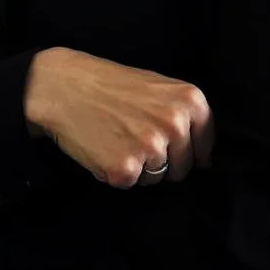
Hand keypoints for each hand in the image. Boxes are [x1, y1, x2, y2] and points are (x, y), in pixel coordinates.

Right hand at [25, 48, 215, 188]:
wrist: (63, 86)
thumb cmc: (110, 85)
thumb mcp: (157, 86)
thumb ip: (183, 114)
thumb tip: (205, 157)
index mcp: (190, 100)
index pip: (206, 144)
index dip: (189, 149)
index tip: (169, 143)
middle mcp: (176, 124)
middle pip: (183, 167)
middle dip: (162, 161)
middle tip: (133, 136)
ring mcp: (151, 148)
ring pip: (157, 178)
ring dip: (139, 168)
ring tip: (116, 138)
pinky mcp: (125, 169)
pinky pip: (131, 184)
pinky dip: (116, 173)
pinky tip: (104, 149)